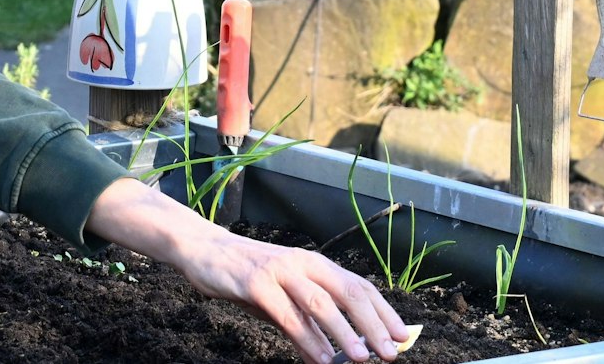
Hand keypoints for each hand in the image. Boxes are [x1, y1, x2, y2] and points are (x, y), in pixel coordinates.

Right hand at [181, 230, 408, 363]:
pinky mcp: (256, 283)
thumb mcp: (282, 302)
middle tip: (390, 353)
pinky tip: (320, 359)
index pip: (358, 287)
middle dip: (373, 324)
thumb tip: (331, 357)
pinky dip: (306, 338)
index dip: (383, 312)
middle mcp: (302, 263)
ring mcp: (279, 271)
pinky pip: (287, 314)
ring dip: (344, 333)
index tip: (401, 336)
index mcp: (315, 264)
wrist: (202, 250)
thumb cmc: (246, 277)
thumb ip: (307, 326)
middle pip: (348, 293)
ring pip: (321, 303)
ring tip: (361, 358)